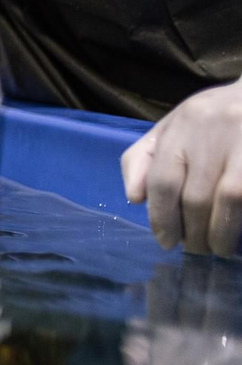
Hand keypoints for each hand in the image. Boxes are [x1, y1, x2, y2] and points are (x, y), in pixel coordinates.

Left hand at [122, 79, 241, 254]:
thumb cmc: (215, 115)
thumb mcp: (174, 126)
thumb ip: (145, 158)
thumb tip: (134, 198)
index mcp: (184, 122)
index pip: (163, 180)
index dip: (162, 217)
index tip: (165, 241)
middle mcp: (214, 128)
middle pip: (195, 195)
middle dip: (193, 231)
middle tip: (195, 249)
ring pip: (228, 198)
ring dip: (220, 232)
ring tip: (217, 248)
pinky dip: (241, 218)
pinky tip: (238, 233)